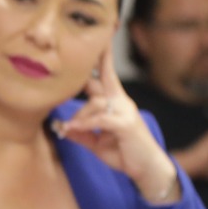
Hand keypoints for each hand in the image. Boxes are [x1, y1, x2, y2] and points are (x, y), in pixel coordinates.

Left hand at [53, 47, 177, 202]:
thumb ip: (81, 132)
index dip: (102, 57)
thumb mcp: (97, 143)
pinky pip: (99, 118)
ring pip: (94, 103)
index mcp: (116, 102)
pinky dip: (84, 123)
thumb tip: (60, 125)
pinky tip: (73, 128)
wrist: (148, 170)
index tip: (100, 38)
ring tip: (68, 128)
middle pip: (101, 80)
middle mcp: (122, 102)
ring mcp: (125, 111)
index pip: (106, 75)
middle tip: (80, 55)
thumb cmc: (125, 154)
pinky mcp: (126, 123)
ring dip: (78, 116)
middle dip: (92, 66)